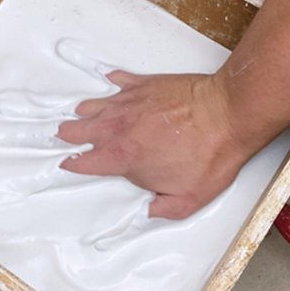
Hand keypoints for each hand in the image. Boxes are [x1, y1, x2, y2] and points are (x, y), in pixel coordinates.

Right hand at [57, 71, 253, 219]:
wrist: (227, 114)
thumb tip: (151, 210)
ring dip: (85, 111)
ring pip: (95, 105)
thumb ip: (164, 209)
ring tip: (79, 113)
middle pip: (80, 130)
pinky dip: (114, 82)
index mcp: (125, 158)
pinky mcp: (145, 85)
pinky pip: (121, 81)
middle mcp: (120, 128)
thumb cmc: (210, 153)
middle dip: (69, 134)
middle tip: (62, 134)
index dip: (74, 164)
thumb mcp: (190, 199)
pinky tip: (111, 81)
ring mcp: (131, 103)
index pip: (87, 162)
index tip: (68, 163)